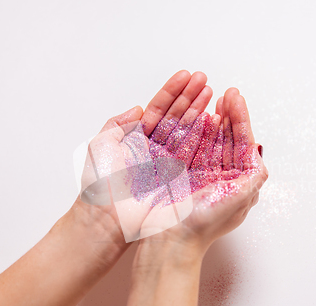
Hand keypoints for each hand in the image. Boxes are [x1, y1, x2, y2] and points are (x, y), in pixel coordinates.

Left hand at [78, 70, 212, 241]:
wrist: (108, 220)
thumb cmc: (101, 186)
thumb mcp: (102, 145)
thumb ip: (119, 124)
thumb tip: (138, 109)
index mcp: (137, 139)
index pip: (158, 109)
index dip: (172, 92)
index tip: (186, 76)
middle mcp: (155, 149)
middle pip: (176, 116)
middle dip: (190, 97)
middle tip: (204, 80)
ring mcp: (168, 163)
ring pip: (187, 131)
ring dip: (200, 111)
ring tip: (212, 93)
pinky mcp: (179, 178)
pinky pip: (194, 152)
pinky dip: (204, 135)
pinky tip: (213, 119)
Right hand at [139, 87, 267, 253]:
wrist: (170, 240)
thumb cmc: (203, 223)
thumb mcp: (240, 198)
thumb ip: (254, 174)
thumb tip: (259, 151)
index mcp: (236, 182)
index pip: (242, 143)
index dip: (241, 119)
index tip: (235, 98)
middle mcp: (220, 177)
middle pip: (227, 138)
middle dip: (229, 115)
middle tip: (227, 94)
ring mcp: (200, 174)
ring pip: (209, 139)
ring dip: (212, 118)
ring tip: (213, 98)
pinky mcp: (181, 174)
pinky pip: (190, 146)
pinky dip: (193, 130)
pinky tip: (196, 117)